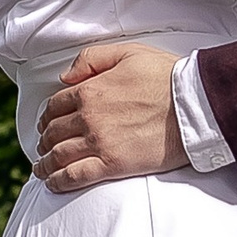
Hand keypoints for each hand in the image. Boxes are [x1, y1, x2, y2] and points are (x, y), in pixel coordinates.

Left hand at [35, 45, 185, 192]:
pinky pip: (75, 176)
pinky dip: (58, 181)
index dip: (47, 116)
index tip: (46, 124)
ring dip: (45, 163)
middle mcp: (88, 117)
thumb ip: (92, 59)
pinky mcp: (112, 165)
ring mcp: (99, 143)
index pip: (55, 105)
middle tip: (44, 146)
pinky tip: (53, 184)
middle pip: (53, 132)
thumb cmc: (167, 77)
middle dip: (44, 140)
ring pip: (59, 156)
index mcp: (90, 90)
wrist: (194, 105)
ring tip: (42, 169)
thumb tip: (65, 75)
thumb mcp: (128, 52)